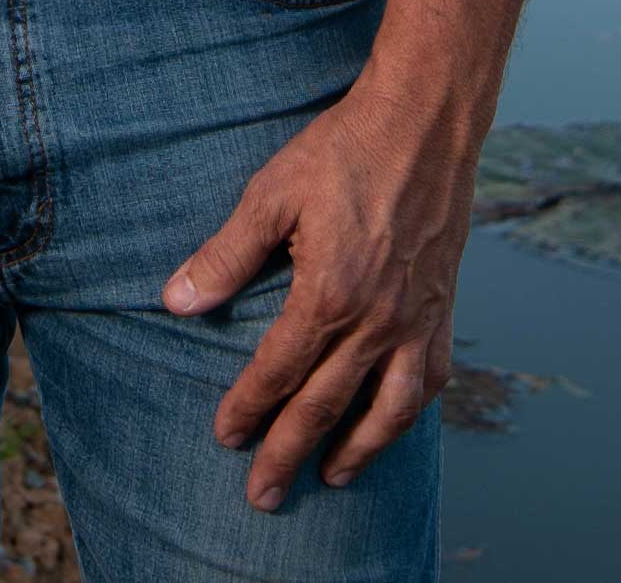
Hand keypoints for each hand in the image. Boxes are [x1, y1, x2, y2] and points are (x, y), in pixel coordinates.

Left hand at [160, 80, 476, 511]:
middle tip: (263, 497)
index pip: (278, 371)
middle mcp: (378, 319)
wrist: (425, 122)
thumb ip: (225, 255)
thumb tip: (177, 302)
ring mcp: (416, 318)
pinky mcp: (442, 307)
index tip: (225, 437)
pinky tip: (391, 422)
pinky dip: (409, 410)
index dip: (248, 407)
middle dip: (289, 453)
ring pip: (387, 409)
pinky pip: (430, 378)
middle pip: (326, 405)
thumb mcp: (272, 195)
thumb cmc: (344, 151)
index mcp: (330, 294)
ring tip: (332, 477)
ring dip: (358, 451)